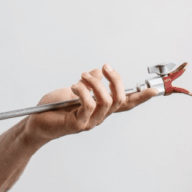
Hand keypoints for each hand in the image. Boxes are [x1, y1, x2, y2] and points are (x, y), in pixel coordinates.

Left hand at [23, 64, 155, 143]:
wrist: (36, 122)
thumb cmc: (55, 108)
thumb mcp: (75, 90)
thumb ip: (90, 83)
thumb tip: (98, 72)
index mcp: (102, 109)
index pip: (127, 104)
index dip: (141, 97)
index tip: (155, 89)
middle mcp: (99, 117)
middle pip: (119, 99)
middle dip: (115, 80)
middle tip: (104, 67)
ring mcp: (90, 122)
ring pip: (106, 101)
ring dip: (95, 83)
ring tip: (81, 77)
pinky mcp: (77, 124)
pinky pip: (88, 105)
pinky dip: (83, 91)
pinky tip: (74, 87)